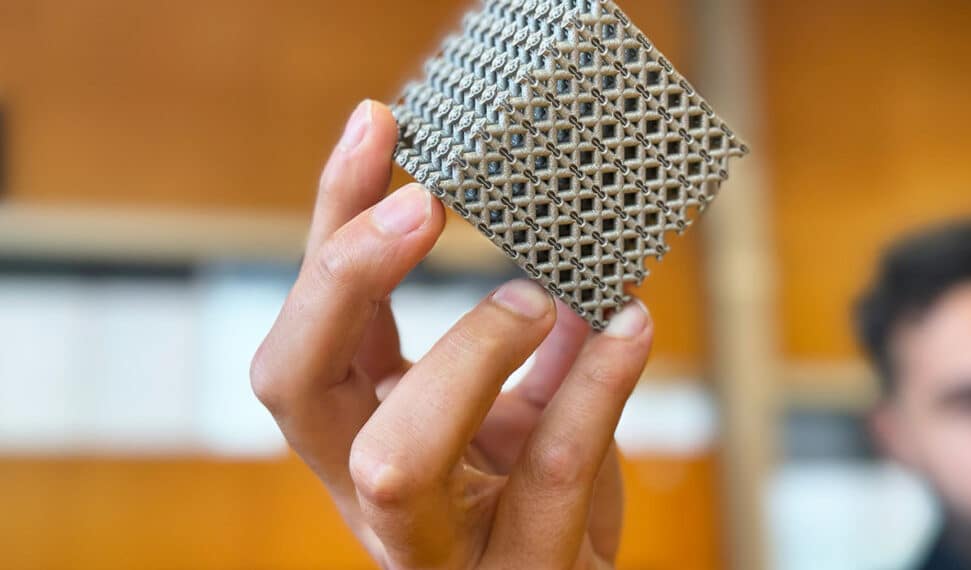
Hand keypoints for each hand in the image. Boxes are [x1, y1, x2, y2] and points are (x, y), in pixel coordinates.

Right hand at [251, 100, 654, 568]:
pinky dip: (594, 389)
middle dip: (347, 280)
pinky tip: (630, 329)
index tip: (379, 127)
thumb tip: (561, 250)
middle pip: (296, 388)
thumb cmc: (531, 506)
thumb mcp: (511, 412)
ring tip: (540, 296)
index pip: (310, 324)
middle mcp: (369, 492)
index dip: (331, 227)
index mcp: (357, 437)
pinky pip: (548, 477)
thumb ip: (520, 344)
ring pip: (394, 459)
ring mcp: (434, 548)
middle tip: (426, 202)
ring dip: (467, 352)